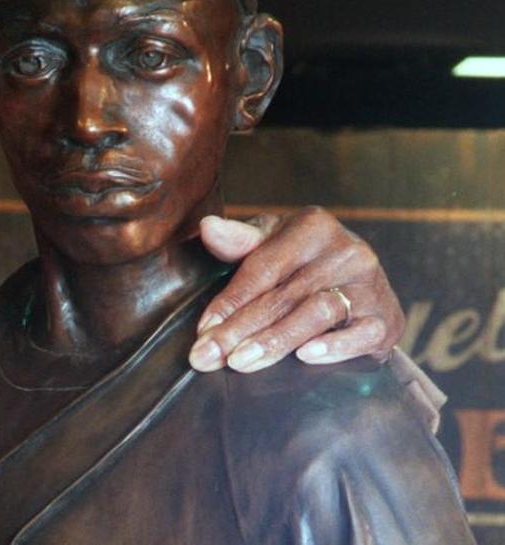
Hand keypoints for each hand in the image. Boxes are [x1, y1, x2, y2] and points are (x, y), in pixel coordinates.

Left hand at [188, 207, 405, 372]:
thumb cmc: (301, 264)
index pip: (262, 268)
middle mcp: (347, 251)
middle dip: (239, 329)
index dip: (229, 301)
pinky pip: (361, 334)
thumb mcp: (270, 244)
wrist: (360, 290)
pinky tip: (305, 358)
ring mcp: (371, 285)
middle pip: (283, 295)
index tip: (202, 331)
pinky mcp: (387, 319)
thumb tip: (208, 227)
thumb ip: (239, 242)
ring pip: (316, 313)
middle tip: (207, 357)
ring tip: (241, 363)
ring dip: (275, 341)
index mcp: (313, 226)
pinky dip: (334, 347)